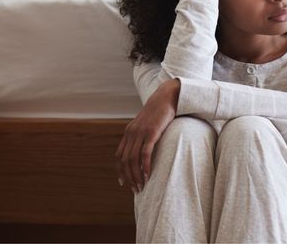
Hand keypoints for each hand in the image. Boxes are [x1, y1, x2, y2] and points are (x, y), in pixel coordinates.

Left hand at [115, 78, 180, 192]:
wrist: (166, 97)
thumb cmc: (160, 112)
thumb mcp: (147, 124)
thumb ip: (143, 135)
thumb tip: (143, 148)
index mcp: (129, 132)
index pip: (119, 156)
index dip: (120, 170)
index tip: (124, 182)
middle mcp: (132, 133)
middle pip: (125, 160)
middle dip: (128, 177)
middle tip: (135, 189)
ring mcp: (140, 133)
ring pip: (133, 160)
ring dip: (136, 175)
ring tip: (142, 186)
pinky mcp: (151, 132)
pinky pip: (145, 153)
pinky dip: (145, 166)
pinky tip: (148, 175)